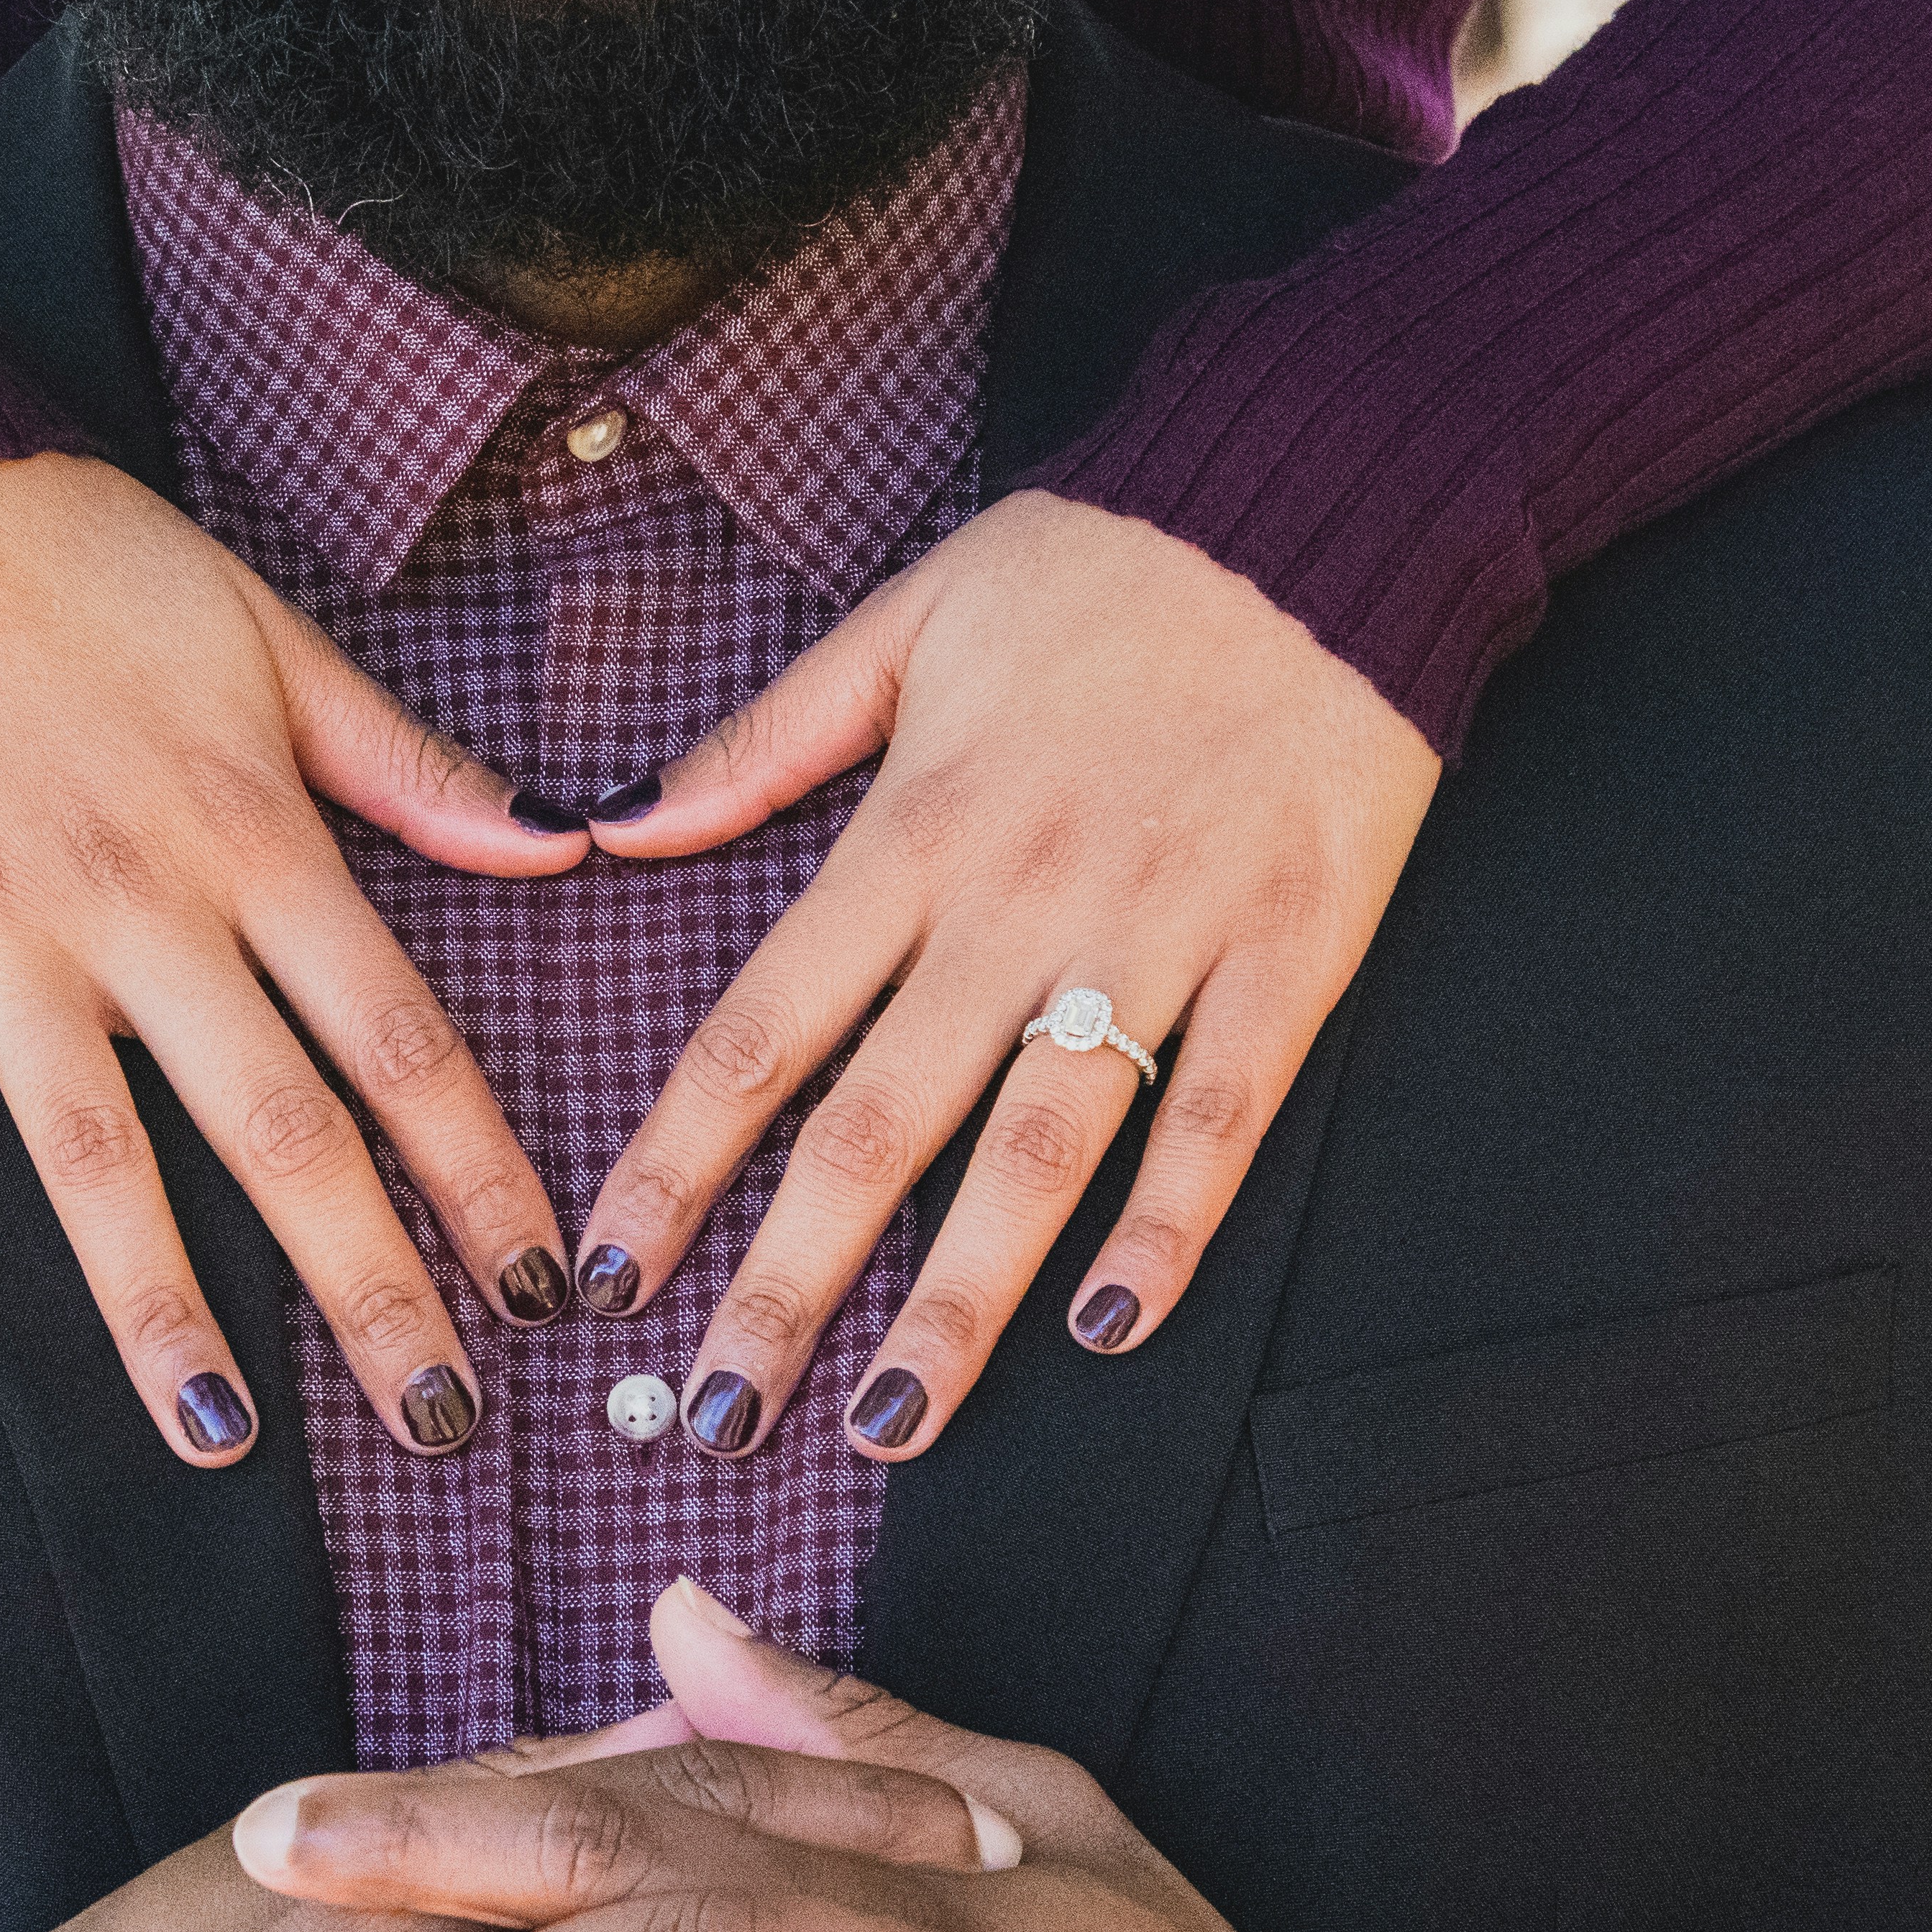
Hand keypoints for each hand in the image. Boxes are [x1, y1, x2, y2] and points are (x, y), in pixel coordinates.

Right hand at [0, 452, 589, 1460]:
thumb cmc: (94, 573)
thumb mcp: (280, 644)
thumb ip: (415, 769)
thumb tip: (561, 845)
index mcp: (250, 836)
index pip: (395, 1036)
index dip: (476, 1170)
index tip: (539, 1282)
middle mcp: (132, 905)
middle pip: (273, 1128)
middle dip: (365, 1283)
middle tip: (437, 1415)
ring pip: (88, 1152)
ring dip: (156, 1303)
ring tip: (221, 1433)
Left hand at [577, 496, 1440, 1456]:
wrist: (1323, 503)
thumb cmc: (1099, 566)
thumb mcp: (902, 620)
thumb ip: (762, 742)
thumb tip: (618, 824)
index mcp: (911, 831)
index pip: (759, 1030)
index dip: (674, 1167)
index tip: (608, 1279)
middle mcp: (1019, 905)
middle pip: (876, 1132)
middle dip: (786, 1291)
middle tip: (716, 1420)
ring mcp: (1160, 938)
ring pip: (1038, 1153)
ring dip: (960, 1304)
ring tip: (889, 1428)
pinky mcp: (1290, 953)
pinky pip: (1221, 1114)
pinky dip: (1169, 1224)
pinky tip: (1110, 1327)